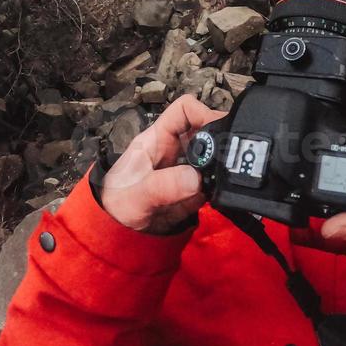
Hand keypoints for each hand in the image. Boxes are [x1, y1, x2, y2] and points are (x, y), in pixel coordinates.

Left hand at [101, 95, 224, 234]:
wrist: (114, 235)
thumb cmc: (115, 206)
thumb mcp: (136, 196)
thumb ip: (163, 186)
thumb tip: (196, 178)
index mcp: (158, 139)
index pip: (184, 110)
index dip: (203, 112)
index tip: (219, 127)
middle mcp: (175, 149)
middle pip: (205, 130)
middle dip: (219, 139)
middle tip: (232, 153)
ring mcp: (186, 169)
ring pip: (213, 155)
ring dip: (221, 164)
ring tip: (229, 175)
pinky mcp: (193, 190)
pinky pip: (213, 180)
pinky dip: (220, 185)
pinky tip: (222, 193)